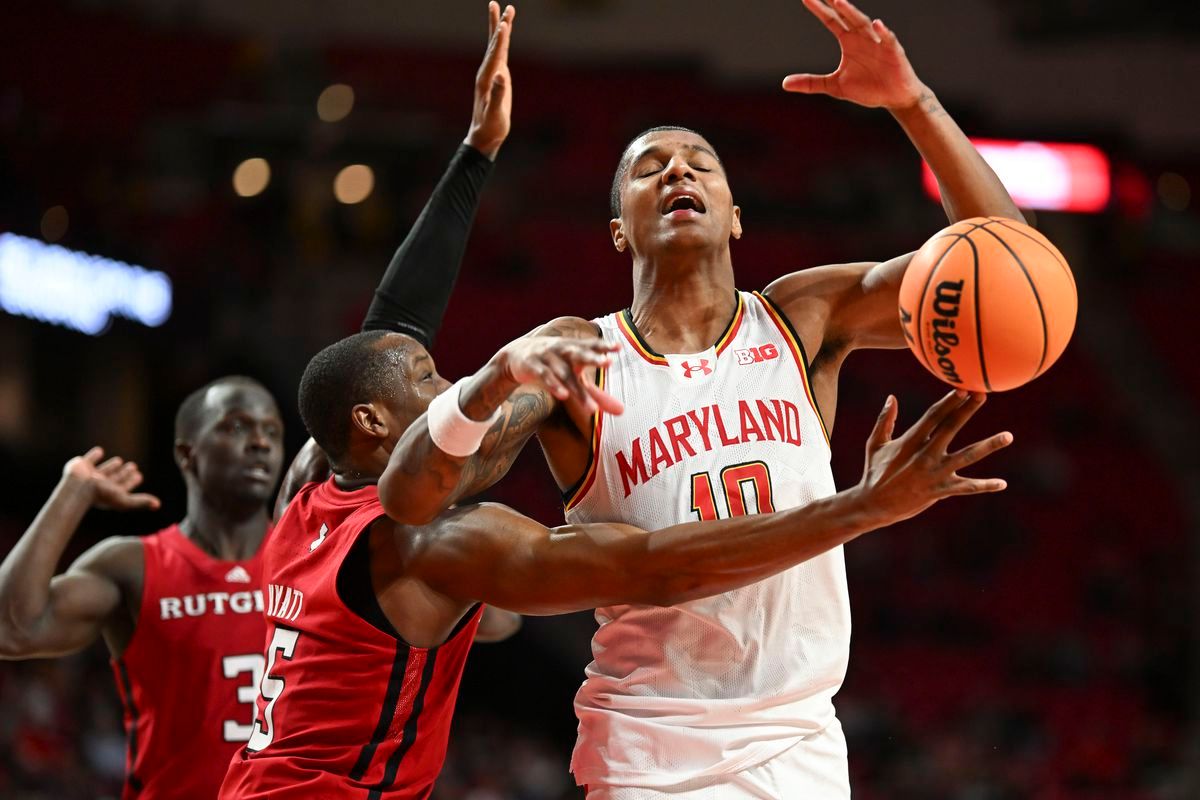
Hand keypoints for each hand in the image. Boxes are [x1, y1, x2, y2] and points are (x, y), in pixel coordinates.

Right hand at [63, 447, 160, 511]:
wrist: (77, 487)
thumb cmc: (100, 495)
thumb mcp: (124, 500)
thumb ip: (141, 501)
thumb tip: (158, 505)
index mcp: (111, 491)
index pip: (125, 485)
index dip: (132, 481)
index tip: (139, 476)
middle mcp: (101, 484)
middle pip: (115, 477)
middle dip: (124, 473)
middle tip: (133, 467)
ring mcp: (91, 475)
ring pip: (104, 470)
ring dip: (112, 466)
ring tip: (119, 461)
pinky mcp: (81, 466)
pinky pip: (89, 459)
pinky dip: (94, 455)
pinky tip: (99, 451)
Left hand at [465, 2, 514, 159]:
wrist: (484, 136)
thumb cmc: (490, 127)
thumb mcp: (495, 113)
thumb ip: (498, 95)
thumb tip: (500, 76)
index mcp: (486, 79)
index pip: (494, 54)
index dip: (500, 40)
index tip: (504, 24)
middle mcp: (487, 72)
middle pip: (493, 43)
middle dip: (497, 24)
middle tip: (497, 4)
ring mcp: (491, 73)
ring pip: (497, 46)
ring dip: (500, 28)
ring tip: (505, 11)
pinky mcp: (497, 77)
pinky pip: (501, 54)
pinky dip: (503, 41)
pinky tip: (506, 34)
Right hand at [497, 336, 623, 415]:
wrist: (515, 355)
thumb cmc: (554, 364)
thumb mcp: (574, 375)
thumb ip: (596, 393)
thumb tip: (622, 411)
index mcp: (574, 348)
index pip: (591, 345)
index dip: (604, 346)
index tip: (619, 347)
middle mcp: (562, 349)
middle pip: (579, 353)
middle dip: (593, 357)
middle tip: (608, 361)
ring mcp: (546, 356)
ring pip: (564, 372)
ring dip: (576, 389)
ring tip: (591, 408)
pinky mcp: (533, 366)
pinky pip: (545, 376)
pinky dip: (553, 385)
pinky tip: (563, 396)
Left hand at [783, 0, 926, 110]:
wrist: (894, 98)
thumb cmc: (867, 88)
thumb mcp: (835, 86)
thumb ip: (811, 82)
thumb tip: (784, 83)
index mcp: (848, 41)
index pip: (831, 20)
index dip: (819, 9)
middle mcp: (862, 36)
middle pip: (845, 16)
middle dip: (834, 3)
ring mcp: (878, 42)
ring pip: (863, 23)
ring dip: (852, 12)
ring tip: (839, 1)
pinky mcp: (893, 52)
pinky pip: (887, 39)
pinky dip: (882, 32)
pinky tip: (876, 24)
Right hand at [857, 391, 1010, 523]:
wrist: (874, 504)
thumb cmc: (874, 472)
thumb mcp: (876, 444)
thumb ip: (885, 420)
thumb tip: (891, 397)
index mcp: (910, 441)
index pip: (933, 416)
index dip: (949, 401)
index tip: (963, 387)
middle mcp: (925, 454)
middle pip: (951, 427)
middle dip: (967, 410)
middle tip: (983, 394)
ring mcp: (935, 472)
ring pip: (967, 456)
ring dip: (989, 445)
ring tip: (1009, 436)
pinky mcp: (940, 490)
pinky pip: (966, 487)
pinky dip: (984, 485)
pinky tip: (1002, 483)